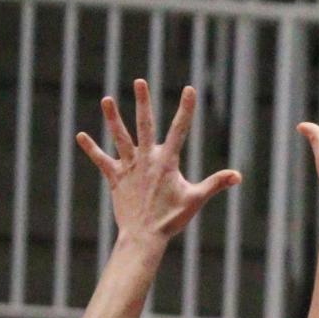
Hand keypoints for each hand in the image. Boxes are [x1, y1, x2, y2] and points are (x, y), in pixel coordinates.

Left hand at [75, 80, 240, 243]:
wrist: (144, 236)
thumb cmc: (172, 219)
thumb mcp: (196, 199)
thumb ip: (216, 183)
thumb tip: (238, 176)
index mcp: (167, 162)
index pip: (179, 129)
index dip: (185, 108)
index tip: (189, 89)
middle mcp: (146, 159)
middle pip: (144, 125)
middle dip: (143, 102)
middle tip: (140, 81)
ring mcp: (129, 167)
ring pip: (120, 137)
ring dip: (112, 118)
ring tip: (107, 99)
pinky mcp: (115, 178)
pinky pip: (101, 160)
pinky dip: (91, 148)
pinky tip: (80, 135)